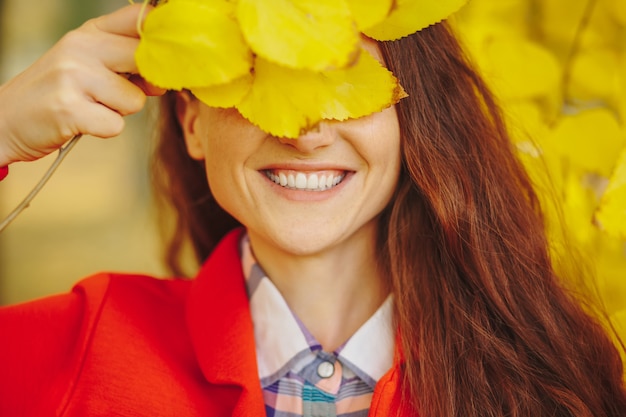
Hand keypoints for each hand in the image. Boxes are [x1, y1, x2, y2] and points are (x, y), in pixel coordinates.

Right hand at [0, 4, 164, 165]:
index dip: (161, 35)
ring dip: (118, 112)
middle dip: (140, 85)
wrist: (5, 119)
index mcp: (88, 32)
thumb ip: (126, 66)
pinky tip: (82, 122)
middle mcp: (80, 47)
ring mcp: (73, 76)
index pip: (139, 18)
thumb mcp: (87, 65)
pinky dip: (104, 130)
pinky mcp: (69, 108)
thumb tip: (163, 78)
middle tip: (114, 94)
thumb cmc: (55, 93)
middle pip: (144, 60)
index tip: (167, 52)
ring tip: (90, 107)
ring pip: (134, 100)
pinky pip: (116, 126)